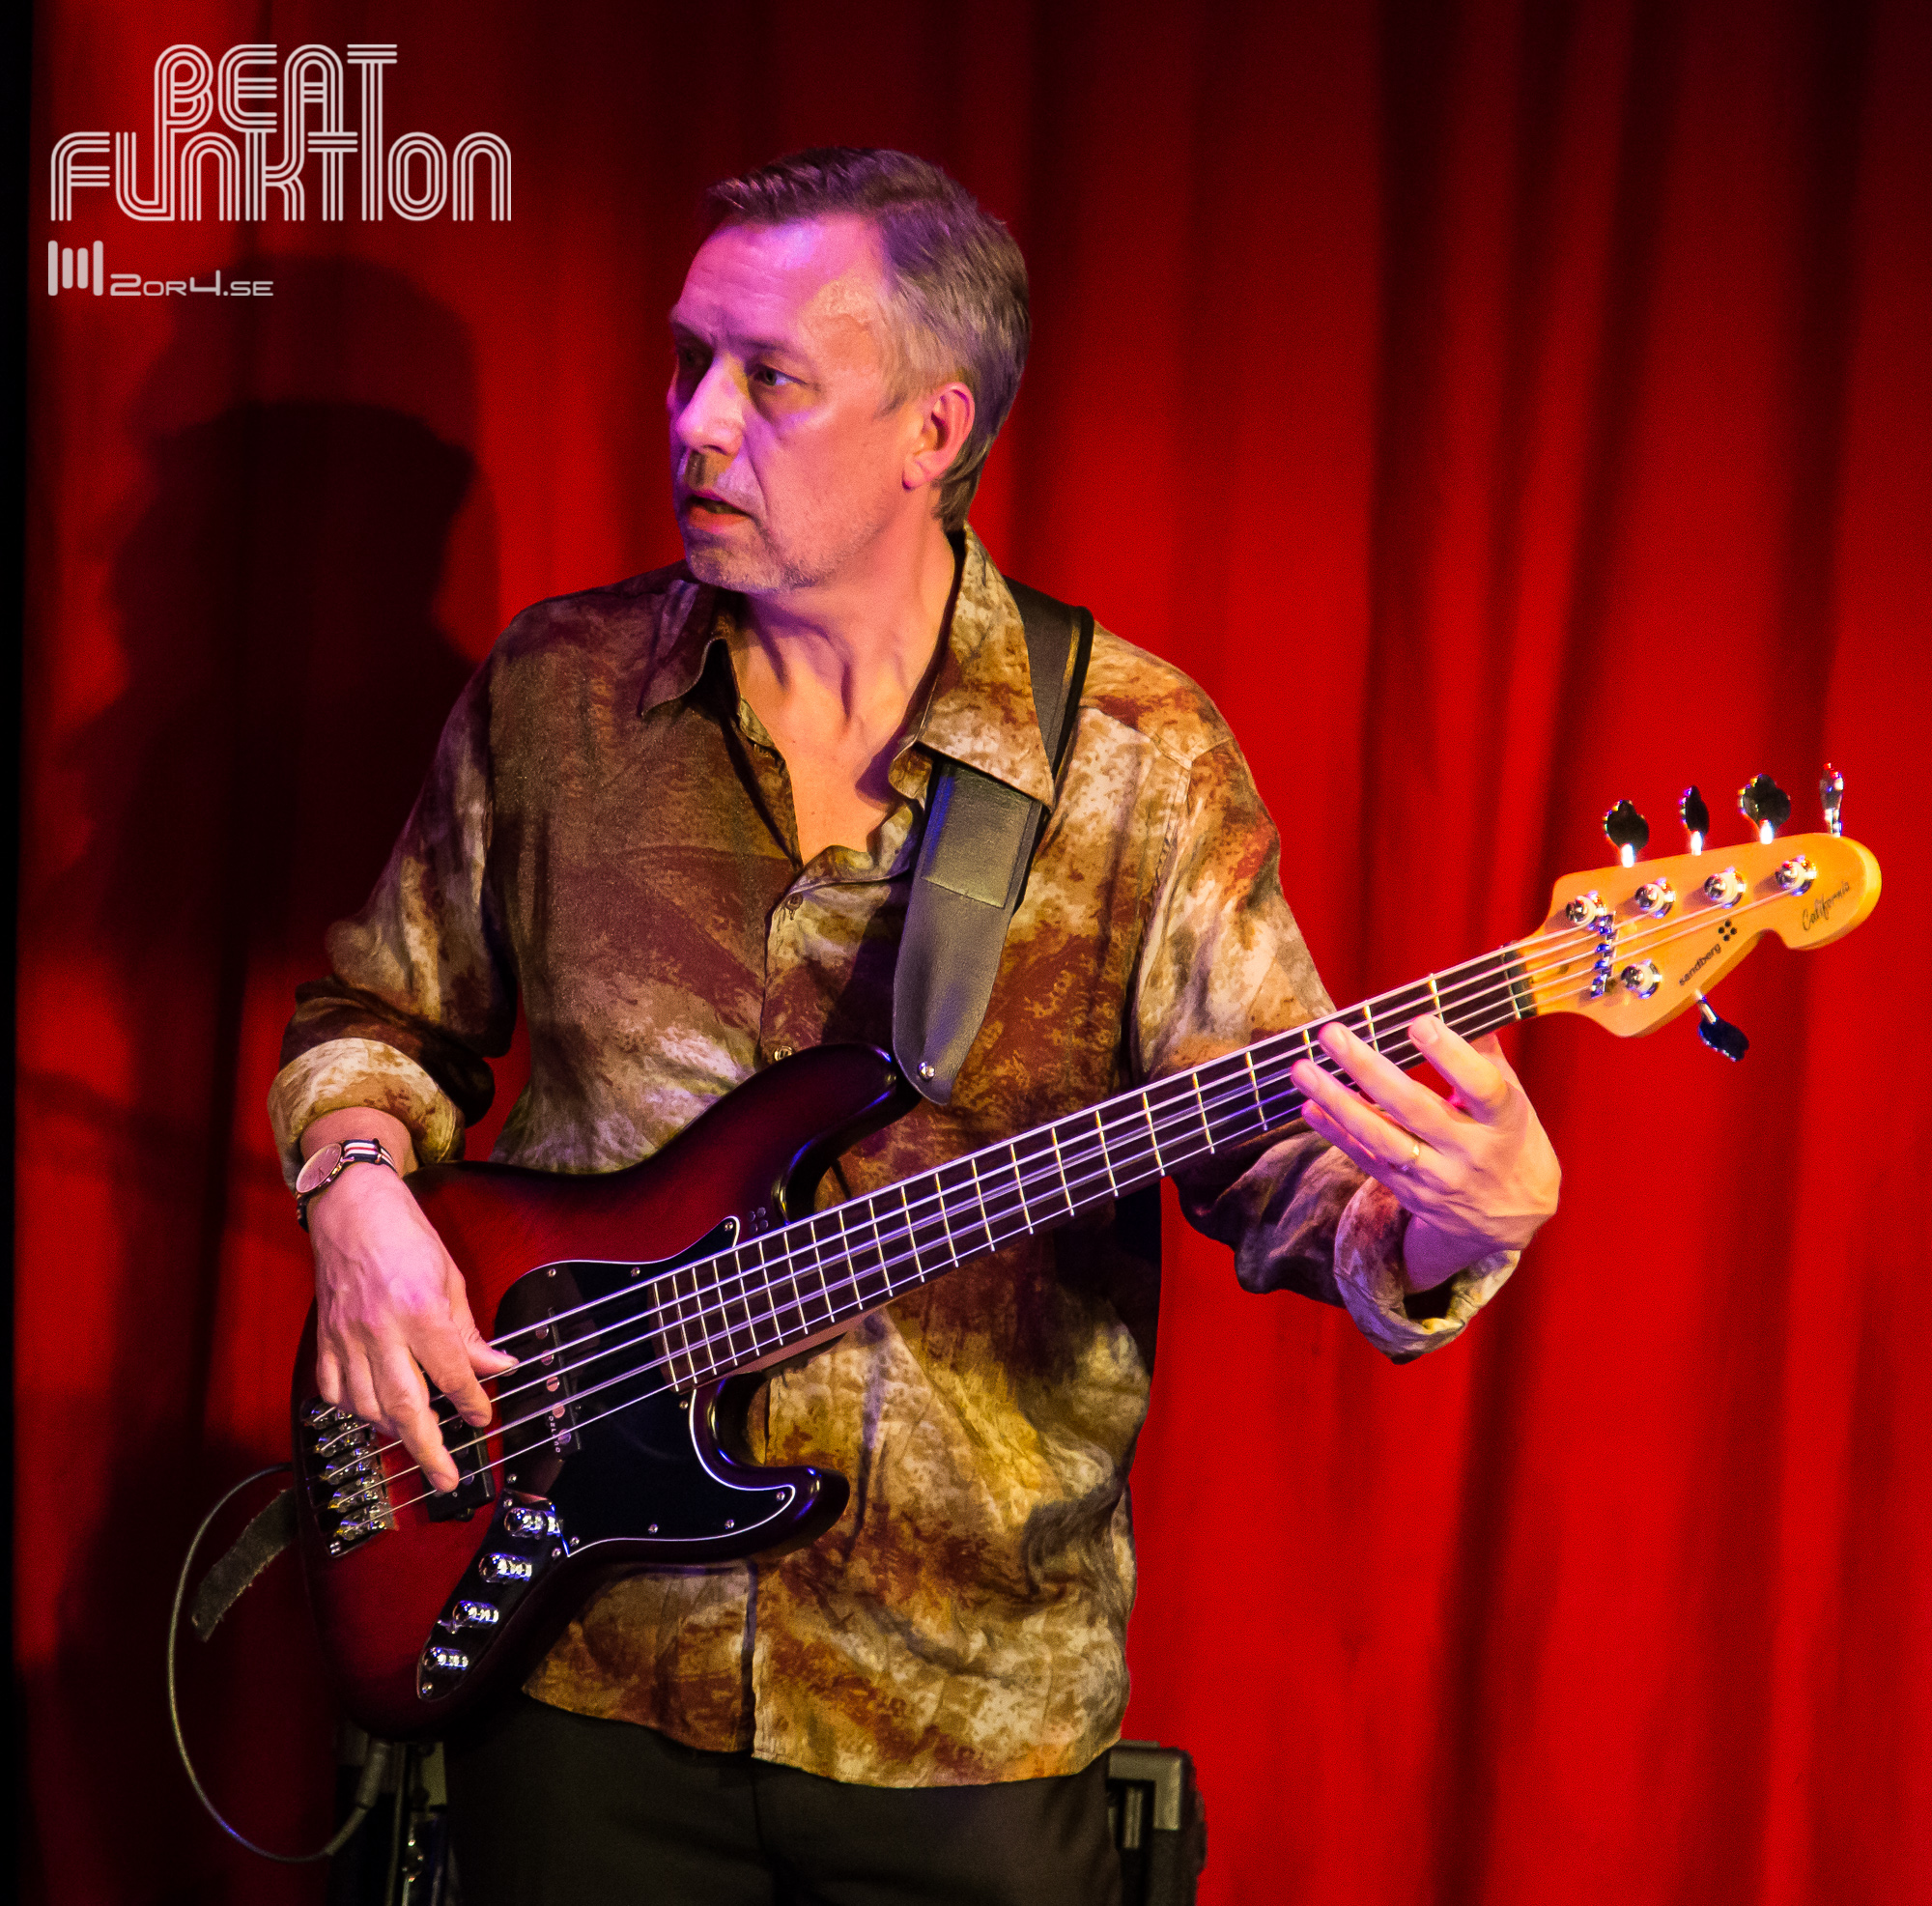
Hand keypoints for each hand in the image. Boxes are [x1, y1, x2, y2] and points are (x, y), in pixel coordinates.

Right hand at [305, 1123, 515, 1491]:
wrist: (351, 1207)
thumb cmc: (404, 1234)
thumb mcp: (450, 1276)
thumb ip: (468, 1330)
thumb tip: (495, 1367)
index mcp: (419, 1309)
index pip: (451, 1373)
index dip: (471, 1402)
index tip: (483, 1419)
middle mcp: (380, 1329)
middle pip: (406, 1406)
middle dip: (429, 1449)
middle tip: (448, 1478)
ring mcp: (346, 1338)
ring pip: (368, 1407)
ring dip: (394, 1433)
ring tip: (417, 1442)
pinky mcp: (323, 1340)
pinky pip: (335, 1392)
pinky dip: (356, 1411)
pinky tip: (376, 1414)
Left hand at [1289, 1014, 1559, 1290]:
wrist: (1509, 1219)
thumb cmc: (1510, 1141)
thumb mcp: (1514, 1101)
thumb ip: (1485, 1055)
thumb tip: (1458, 1002)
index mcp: (1502, 1120)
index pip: (1481, 1087)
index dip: (1451, 1055)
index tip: (1418, 1022)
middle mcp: (1468, 1150)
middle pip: (1414, 1108)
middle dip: (1368, 1069)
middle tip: (1332, 1034)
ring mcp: (1435, 1175)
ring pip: (1380, 1137)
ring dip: (1337, 1102)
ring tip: (1303, 1070)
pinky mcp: (1407, 1190)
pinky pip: (1366, 1159)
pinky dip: (1335, 1133)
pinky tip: (1308, 1106)